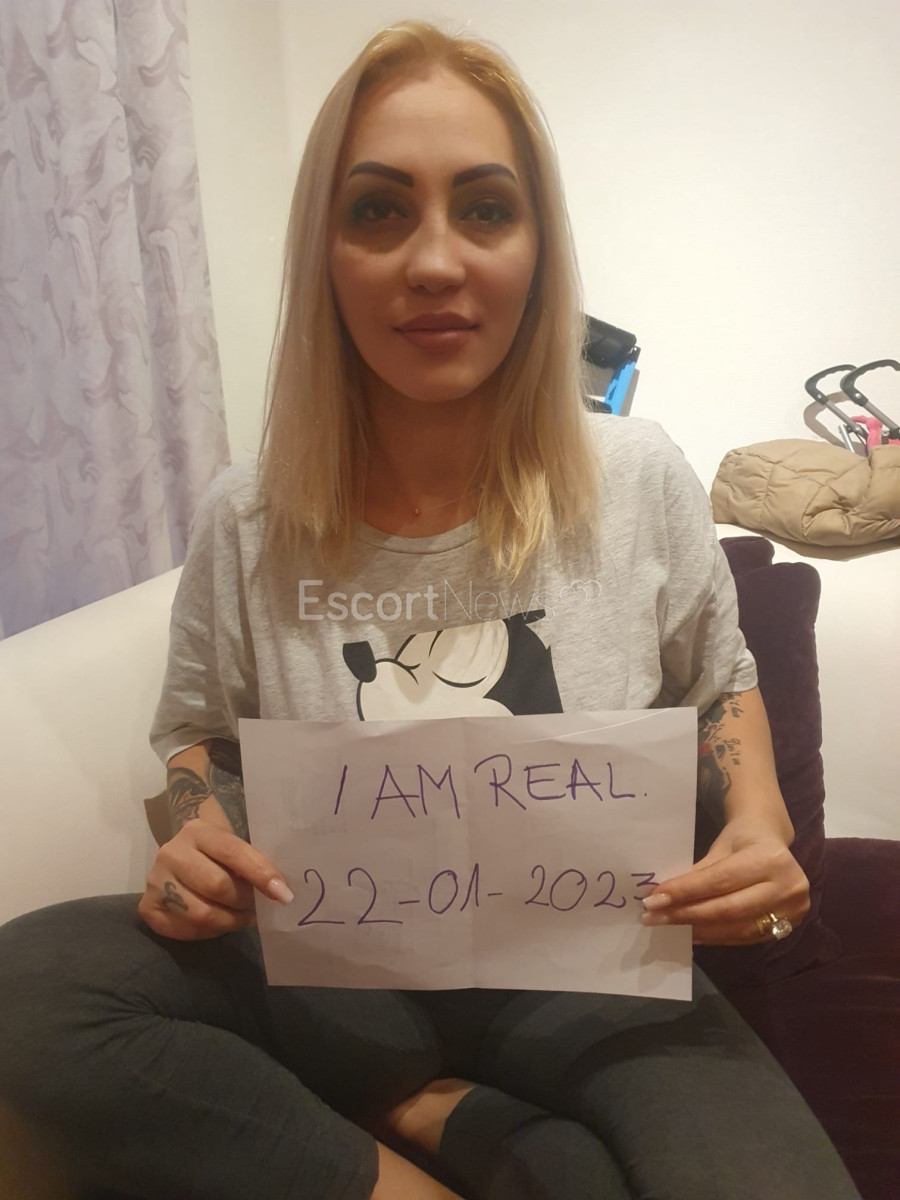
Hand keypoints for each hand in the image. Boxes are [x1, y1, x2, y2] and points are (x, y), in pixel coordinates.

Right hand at [138, 821, 293, 939]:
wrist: (178, 861)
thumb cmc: (216, 856)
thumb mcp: (232, 848)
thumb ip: (253, 862)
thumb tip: (281, 891)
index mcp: (197, 831)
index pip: (233, 851)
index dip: (260, 874)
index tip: (283, 894)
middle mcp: (171, 852)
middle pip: (217, 885)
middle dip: (244, 901)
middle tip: (254, 905)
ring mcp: (155, 880)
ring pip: (202, 914)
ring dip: (230, 921)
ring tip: (239, 916)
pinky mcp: (147, 908)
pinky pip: (186, 930)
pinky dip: (210, 932)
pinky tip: (217, 922)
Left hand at [641, 817, 809, 944]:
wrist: (773, 840)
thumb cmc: (743, 840)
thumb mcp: (720, 849)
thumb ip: (698, 875)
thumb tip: (663, 898)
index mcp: (769, 858)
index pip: (719, 881)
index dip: (685, 892)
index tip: (654, 900)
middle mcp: (787, 885)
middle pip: (728, 909)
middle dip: (687, 915)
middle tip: (654, 917)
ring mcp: (793, 909)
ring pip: (737, 928)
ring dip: (700, 931)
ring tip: (670, 927)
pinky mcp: (792, 926)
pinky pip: (747, 937)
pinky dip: (717, 937)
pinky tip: (694, 934)